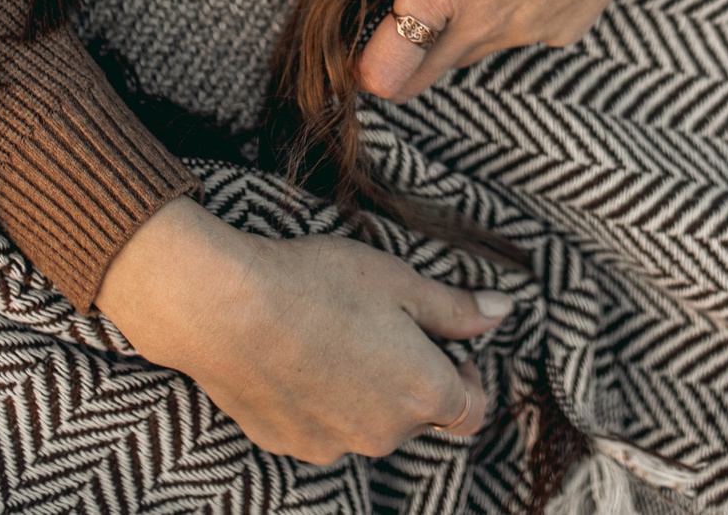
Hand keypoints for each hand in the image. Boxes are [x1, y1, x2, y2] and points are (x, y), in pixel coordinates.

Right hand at [96, 198, 511, 463]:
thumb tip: (503, 311)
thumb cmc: (318, 283)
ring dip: (365, 394)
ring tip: (333, 338)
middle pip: (417, 417)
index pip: (473, 411)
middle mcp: (384, 436)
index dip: (466, 376)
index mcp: (424, 395)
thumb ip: (456, 308)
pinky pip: (322, 428)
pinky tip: (298, 358)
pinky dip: (320, 402)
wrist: (224, 307)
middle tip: (381, 328)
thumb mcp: (400, 281)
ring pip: (367, 425)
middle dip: (411, 379)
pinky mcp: (289, 444)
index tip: (440, 342)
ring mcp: (333, 446)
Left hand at [356, 0, 727, 101]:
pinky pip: (516, 35)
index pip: (381, 77)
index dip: (360, 60)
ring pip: (468, 53)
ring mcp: (528, 35)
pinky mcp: (565, 30)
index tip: (359, 28)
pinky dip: (508, 12)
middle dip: (399, 53)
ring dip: (455, 27)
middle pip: (419, 79)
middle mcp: (484, 26)